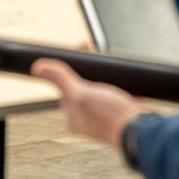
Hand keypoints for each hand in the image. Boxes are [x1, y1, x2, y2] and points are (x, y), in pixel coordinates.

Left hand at [30, 58, 146, 148]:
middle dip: (88, 67)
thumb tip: (38, 67)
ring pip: (100, 86)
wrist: (141, 129)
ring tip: (107, 57)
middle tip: (93, 49)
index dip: (70, 66)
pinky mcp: (121, 111)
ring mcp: (104, 114)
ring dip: (103, 71)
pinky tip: (121, 72)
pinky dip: (116, 80)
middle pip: (83, 84)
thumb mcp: (81, 93)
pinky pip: (115, 90)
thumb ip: (61, 79)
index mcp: (73, 116)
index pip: (65, 86)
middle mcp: (87, 117)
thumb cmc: (110, 116)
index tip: (79, 48)